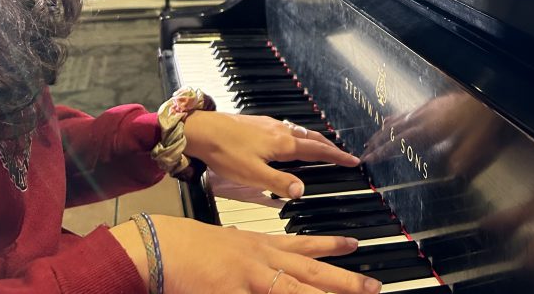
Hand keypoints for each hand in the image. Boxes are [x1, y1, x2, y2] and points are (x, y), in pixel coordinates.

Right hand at [111, 215, 380, 293]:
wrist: (161, 246)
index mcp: (259, 246)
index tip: (353, 244)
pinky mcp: (233, 293)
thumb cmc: (188, 247)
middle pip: (311, 273)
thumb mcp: (225, 244)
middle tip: (372, 287)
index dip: (330, 246)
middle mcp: (261, 261)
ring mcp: (250, 279)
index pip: (302, 246)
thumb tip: (255, 255)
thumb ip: (245, 253)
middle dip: (344, 281)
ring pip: (294, 290)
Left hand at [183, 111, 359, 198]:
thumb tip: (302, 189)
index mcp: (284, 144)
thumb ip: (279, 183)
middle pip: (313, 138)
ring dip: (315, 140)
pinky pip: (288, 129)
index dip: (337, 156)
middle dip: (330, 146)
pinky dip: (299, 136)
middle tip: (342, 155)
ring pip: (300, 132)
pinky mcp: (259, 123)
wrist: (202, 130)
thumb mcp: (253, 174)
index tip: (352, 160)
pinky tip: (291, 141)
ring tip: (322, 147)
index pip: (318, 150)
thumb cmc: (225, 152)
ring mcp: (270, 124)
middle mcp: (281, 130)